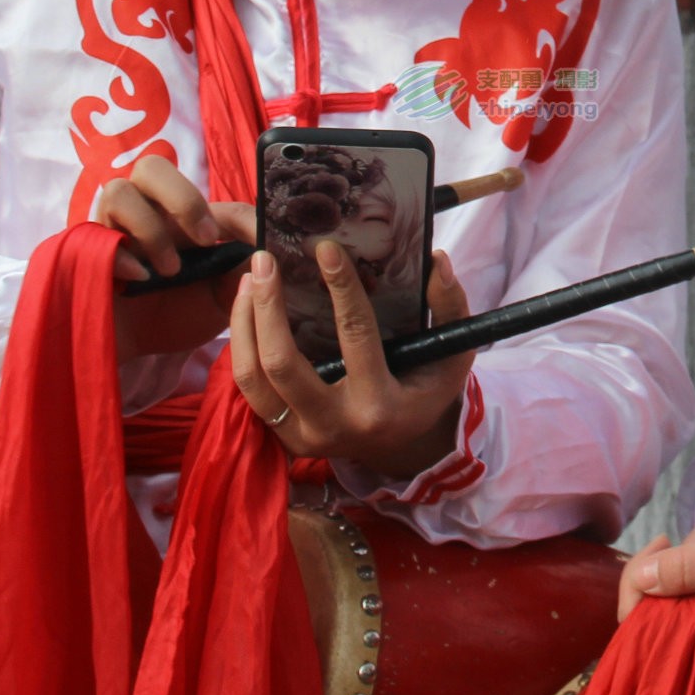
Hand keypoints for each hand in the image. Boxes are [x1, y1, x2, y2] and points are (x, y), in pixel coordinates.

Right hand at [98, 156, 255, 360]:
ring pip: (118, 191)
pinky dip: (121, 255)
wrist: (134, 348)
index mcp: (180, 216)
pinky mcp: (87, 253)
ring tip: (169, 270)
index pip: (208, 194)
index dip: (239, 214)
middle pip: (151, 167)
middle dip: (183, 199)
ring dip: (151, 228)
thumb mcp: (221, 296)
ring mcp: (112, 228)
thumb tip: (267, 252)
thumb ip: (241, 272)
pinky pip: (96, 235)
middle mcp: (144, 211)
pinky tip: (139, 280)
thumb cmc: (177, 314)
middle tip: (205, 240)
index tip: (257, 240)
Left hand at [230, 241, 473, 477]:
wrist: (403, 446)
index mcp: (379, 404)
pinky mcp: (283, 437)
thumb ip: (450, 306)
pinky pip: (248, 390)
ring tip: (249, 279)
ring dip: (243, 323)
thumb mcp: (453, 353)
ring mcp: (303, 436)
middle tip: (264, 259)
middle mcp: (335, 424)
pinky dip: (241, 346)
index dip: (341, 287)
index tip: (326, 248)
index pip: (355, 336)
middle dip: (267, 306)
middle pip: (282, 363)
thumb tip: (436, 260)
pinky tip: (246, 310)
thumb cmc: (427, 390)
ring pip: (252, 378)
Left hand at [618, 491, 694, 676]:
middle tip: (666, 540)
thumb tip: (642, 576)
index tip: (660, 543)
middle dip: (651, 576)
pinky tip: (693, 566)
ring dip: (666, 580)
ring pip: (668, 619)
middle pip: (651, 623)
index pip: (645, 628)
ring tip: (679, 547)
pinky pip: (687, 618)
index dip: (636, 584)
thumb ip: (690, 567)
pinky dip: (683, 589)